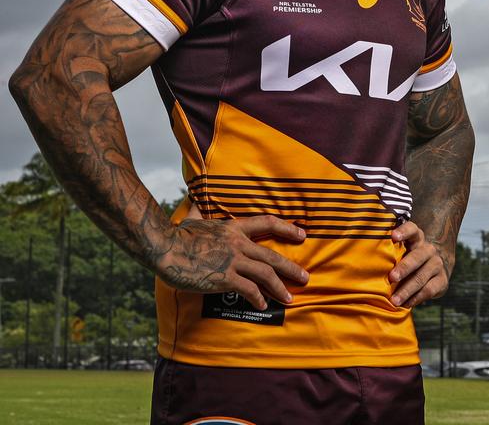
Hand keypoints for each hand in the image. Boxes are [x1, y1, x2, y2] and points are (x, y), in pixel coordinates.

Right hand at [156, 215, 308, 309]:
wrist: (165, 247)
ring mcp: (233, 261)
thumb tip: (195, 201)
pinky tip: (262, 304)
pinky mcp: (224, 277)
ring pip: (266, 274)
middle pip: (272, 256)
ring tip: (289, 298)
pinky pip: (249, 289)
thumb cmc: (176, 235)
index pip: (267, 223)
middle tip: (305, 277)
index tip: (302, 234)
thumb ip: (200, 211)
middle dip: (291, 268)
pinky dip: (258, 298)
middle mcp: (238, 243)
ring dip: (280, 287)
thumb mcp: (194, 218)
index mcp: (234, 228)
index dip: (287, 228)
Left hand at [389, 221, 449, 307]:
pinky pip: (429, 290)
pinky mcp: (442, 280)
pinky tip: (406, 304)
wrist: (433, 269)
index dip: (404, 231)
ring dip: (407, 289)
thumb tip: (362, 258)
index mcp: (416, 238)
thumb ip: (388, 251)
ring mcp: (436, 265)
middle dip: (404, 267)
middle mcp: (428, 249)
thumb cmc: (406, 259)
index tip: (393, 236)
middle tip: (391, 278)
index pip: (412, 229)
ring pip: (422, 276)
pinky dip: (416, 298)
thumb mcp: (400, 251)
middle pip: (417, 256)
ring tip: (394, 300)